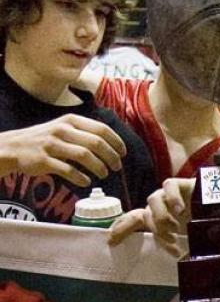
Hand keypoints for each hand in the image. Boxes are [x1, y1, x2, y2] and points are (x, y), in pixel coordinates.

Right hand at [0, 114, 125, 185]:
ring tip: (104, 174)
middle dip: (111, 156)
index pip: (101, 129)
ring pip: (84, 156)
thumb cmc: (45, 138)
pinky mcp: (44, 160)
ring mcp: (52, 144)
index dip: (116, 142)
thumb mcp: (64, 127)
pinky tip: (87, 181)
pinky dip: (80, 177)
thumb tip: (111, 144)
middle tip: (117, 166)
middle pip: (96, 143)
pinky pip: (68, 170)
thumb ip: (84, 132)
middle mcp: (63, 130)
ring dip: (99, 167)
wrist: (13, 147)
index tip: (123, 152)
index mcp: (71, 120)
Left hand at [108, 177, 194, 255]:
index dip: (121, 229)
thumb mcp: (186, 236)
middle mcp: (158, 204)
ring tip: (176, 227)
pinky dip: (172, 198)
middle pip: (144, 214)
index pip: (133, 220)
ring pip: (152, 200)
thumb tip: (180, 258)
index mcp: (156, 217)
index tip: (111, 242)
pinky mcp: (179, 183)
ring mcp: (167, 193)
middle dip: (156, 230)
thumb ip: (177, 243)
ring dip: (162, 217)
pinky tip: (180, 210)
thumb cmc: (201, 222)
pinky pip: (169, 186)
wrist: (219, 204)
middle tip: (172, 241)